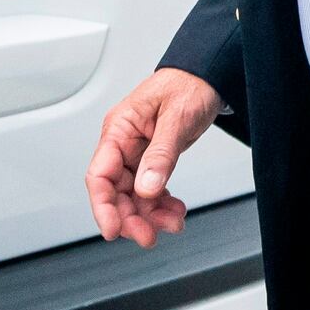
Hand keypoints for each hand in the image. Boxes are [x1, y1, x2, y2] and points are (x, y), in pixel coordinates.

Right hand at [86, 68, 223, 248]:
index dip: (103, 207)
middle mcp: (124, 142)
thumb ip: (161, 154)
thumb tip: (146, 187)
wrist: (209, 73)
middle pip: (116, 191)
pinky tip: (174, 211)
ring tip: (172, 223)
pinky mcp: (153, 157)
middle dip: (131, 217)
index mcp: (119, 128)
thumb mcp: (177, 118)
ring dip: (150, 214)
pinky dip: (161, 204)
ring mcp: (138, 151)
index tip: (113, 230)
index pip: (100, 175)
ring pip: (134, 195)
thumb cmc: (189, 83)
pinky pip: (151, 188)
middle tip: (150, 236)